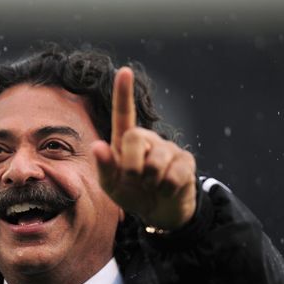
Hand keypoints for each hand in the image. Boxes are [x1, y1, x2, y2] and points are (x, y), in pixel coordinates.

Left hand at [91, 67, 196, 230]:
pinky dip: (166, 189)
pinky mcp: (186, 161)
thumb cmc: (131, 193)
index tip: (125, 71)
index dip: (123, 93)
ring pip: (155, 161)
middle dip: (131, 165)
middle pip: (135, 138)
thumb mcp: (111, 186)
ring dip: (150, 182)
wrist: (158, 212)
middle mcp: (147, 139)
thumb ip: (104, 167)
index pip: (124, 114)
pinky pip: (174, 175)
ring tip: (152, 186)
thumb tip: (97, 146)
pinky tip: (167, 190)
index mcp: (125, 141)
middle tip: (135, 180)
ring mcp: (168, 148)